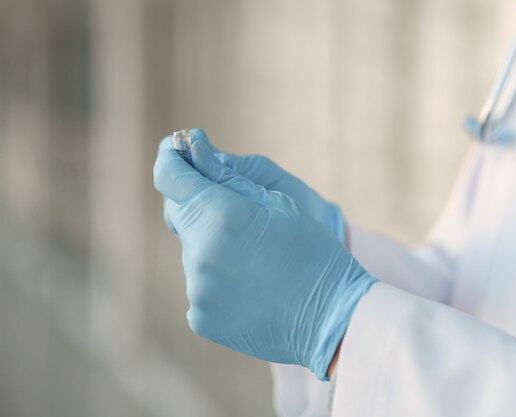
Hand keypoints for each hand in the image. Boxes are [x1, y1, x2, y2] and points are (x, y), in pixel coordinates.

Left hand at [153, 131, 376, 379]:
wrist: (333, 317)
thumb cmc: (314, 252)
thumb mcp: (278, 203)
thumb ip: (227, 176)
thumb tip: (193, 149)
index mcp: (220, 215)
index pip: (170, 177)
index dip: (172, 161)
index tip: (179, 154)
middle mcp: (199, 252)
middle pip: (180, 215)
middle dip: (202, 207)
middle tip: (241, 216)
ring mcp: (197, 289)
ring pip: (193, 252)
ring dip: (214, 247)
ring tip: (257, 260)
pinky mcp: (200, 318)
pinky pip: (201, 285)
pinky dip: (219, 280)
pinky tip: (253, 286)